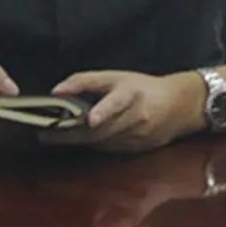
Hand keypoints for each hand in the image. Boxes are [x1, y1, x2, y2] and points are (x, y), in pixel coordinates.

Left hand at [41, 70, 204, 153]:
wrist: (179, 106)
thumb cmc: (142, 87)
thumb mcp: (116, 77)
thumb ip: (86, 81)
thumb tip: (56, 91)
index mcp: (131, 94)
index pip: (117, 102)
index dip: (104, 111)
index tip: (91, 120)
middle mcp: (136, 116)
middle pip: (101, 129)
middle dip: (73, 132)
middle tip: (47, 133)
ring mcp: (138, 136)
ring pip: (102, 142)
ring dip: (77, 140)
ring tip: (54, 135)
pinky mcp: (137, 150)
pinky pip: (108, 149)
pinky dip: (92, 144)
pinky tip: (79, 140)